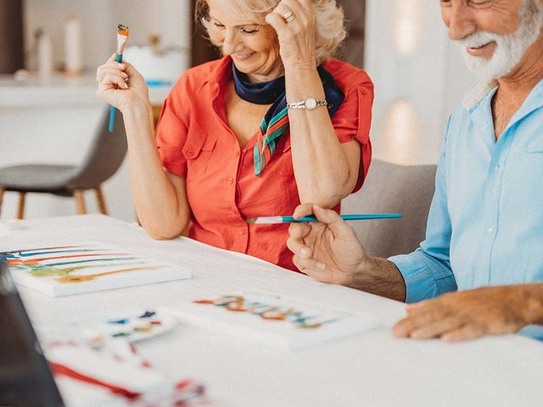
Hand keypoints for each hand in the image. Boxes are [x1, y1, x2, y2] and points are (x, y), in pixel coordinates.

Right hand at [96, 53, 148, 111]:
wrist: (138, 103)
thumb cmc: (138, 93)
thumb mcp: (133, 74)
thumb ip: (125, 65)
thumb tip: (117, 57)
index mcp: (114, 83)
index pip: (107, 68)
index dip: (111, 61)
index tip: (117, 55)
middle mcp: (107, 86)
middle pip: (103, 68)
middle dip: (114, 64)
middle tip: (124, 68)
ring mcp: (103, 88)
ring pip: (102, 70)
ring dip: (116, 71)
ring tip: (125, 78)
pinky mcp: (101, 91)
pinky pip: (107, 76)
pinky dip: (117, 78)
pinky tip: (123, 86)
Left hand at [265, 0, 316, 67]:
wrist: (302, 65)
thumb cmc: (301, 47)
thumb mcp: (307, 28)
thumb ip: (301, 15)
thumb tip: (287, 4)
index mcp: (311, 16)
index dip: (291, 1)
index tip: (286, 10)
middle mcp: (306, 19)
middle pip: (288, 0)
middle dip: (281, 7)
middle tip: (280, 17)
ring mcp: (297, 26)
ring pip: (280, 7)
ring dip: (275, 13)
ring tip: (276, 22)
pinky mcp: (287, 34)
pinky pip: (274, 17)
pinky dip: (269, 19)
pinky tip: (270, 23)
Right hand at [286, 203, 366, 284]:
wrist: (353, 272)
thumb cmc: (351, 251)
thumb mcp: (345, 232)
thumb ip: (331, 218)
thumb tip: (317, 208)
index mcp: (319, 224)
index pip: (307, 212)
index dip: (301, 211)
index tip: (298, 214)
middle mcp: (311, 234)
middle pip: (295, 228)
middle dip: (295, 232)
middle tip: (300, 235)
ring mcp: (306, 247)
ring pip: (292, 244)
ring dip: (299, 249)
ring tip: (310, 255)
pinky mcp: (304, 261)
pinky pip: (298, 260)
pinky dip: (308, 263)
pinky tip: (321, 266)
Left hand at [392, 285, 531, 341]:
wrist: (514, 298)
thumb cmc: (480, 301)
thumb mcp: (454, 299)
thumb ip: (430, 304)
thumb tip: (408, 308)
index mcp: (448, 300)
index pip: (425, 310)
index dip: (409, 319)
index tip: (393, 328)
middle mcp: (456, 305)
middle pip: (431, 315)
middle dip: (413, 324)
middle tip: (397, 333)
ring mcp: (470, 313)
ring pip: (447, 322)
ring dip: (430, 329)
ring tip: (414, 336)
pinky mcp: (486, 323)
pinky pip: (471, 329)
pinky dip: (459, 334)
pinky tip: (447, 339)